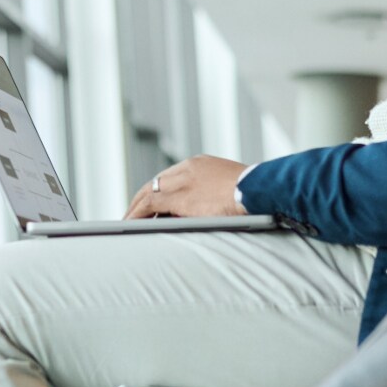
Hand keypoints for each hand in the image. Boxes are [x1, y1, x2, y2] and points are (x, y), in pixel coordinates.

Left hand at [124, 155, 248, 220]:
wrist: (259, 190)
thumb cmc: (254, 193)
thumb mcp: (231, 189)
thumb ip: (216, 194)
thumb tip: (211, 208)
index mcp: (201, 164)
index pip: (172, 176)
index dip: (160, 189)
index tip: (153, 202)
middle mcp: (188, 168)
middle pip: (157, 182)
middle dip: (143, 197)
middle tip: (133, 211)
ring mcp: (182, 181)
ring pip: (149, 191)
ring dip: (136, 207)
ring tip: (128, 220)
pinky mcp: (179, 196)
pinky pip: (149, 204)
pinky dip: (137, 213)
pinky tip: (130, 222)